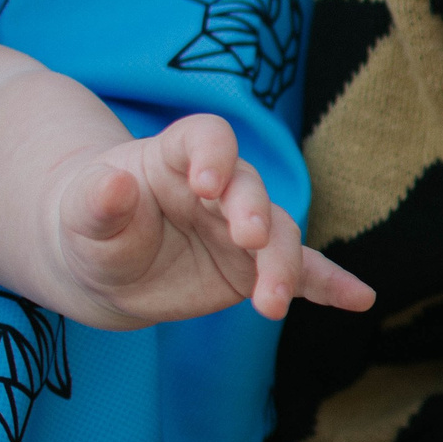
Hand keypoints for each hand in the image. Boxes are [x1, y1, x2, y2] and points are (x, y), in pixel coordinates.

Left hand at [53, 113, 375, 326]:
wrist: (107, 265)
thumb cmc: (92, 228)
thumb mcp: (82, 216)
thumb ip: (96, 201)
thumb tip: (111, 184)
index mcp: (178, 157)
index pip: (208, 138)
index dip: (214, 155)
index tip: (206, 186)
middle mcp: (221, 187)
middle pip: (251, 188)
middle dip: (255, 212)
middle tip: (249, 239)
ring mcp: (245, 227)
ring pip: (280, 235)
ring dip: (282, 265)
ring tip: (270, 303)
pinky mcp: (257, 267)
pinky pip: (303, 272)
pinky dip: (331, 284)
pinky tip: (360, 298)